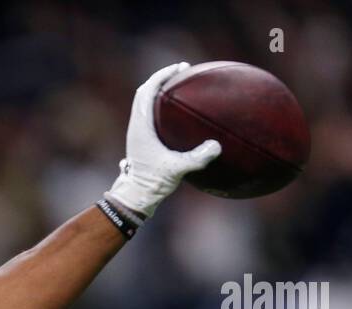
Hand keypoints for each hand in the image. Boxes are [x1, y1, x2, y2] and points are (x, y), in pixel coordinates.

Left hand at [106, 62, 221, 219]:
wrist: (135, 198)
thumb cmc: (152, 183)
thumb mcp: (176, 170)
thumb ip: (196, 158)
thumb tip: (216, 146)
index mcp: (141, 127)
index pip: (147, 91)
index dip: (162, 75)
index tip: (180, 67)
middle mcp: (136, 126)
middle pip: (144, 92)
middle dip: (161, 78)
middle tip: (181, 72)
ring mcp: (137, 133)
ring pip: (144, 103)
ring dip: (158, 91)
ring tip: (179, 87)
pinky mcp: (140, 141)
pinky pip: (148, 114)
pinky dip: (159, 105)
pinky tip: (175, 112)